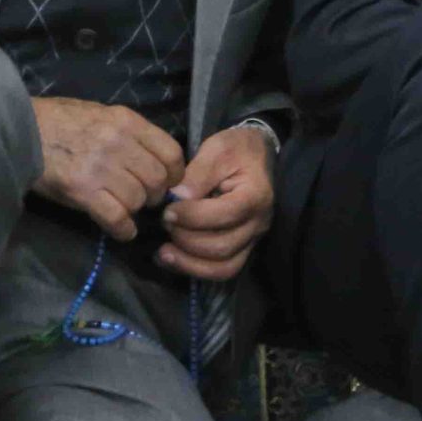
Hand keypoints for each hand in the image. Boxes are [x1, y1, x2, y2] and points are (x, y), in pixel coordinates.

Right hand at [32, 97, 185, 239]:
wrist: (18, 129)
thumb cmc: (59, 121)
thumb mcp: (101, 114)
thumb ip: (130, 133)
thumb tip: (156, 159)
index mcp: (126, 121)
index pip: (171, 153)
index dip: (174, 174)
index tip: (166, 183)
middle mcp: (118, 143)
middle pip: (157, 180)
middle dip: (154, 194)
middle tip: (142, 198)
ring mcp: (100, 167)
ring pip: (138, 200)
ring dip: (134, 210)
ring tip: (123, 208)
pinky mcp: (81, 191)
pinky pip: (116, 217)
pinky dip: (123, 229)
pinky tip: (122, 230)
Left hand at [157, 124, 274, 281]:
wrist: (256, 156)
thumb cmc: (236, 150)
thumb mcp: (217, 149)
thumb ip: (197, 173)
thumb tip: (176, 198)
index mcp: (255, 195)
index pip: (225, 214)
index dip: (192, 216)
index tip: (167, 209)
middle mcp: (258, 223)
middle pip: (222, 246)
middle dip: (186, 239)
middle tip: (164, 223)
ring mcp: (252, 239)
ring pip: (223, 267)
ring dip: (189, 262)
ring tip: (163, 251)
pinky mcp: (242, 248)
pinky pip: (222, 271)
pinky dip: (195, 269)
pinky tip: (171, 258)